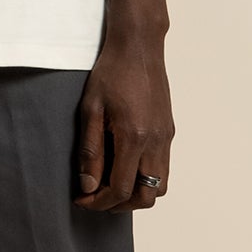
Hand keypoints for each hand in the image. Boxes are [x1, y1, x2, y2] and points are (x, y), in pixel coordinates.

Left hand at [74, 32, 172, 212]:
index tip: (81, 199)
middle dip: (119, 205)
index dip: (99, 202)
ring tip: (110, 185)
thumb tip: (88, 185)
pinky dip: (145, 178)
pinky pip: (163, 169)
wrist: (139, 47)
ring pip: (159, 186)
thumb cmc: (111, 73)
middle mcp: (156, 142)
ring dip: (135, 194)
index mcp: (134, 137)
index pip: (121, 189)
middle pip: (146, 196)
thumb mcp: (90, 110)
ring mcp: (166, 138)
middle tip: (96, 197)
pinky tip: (124, 167)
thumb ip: (90, 151)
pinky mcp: (169, 132)